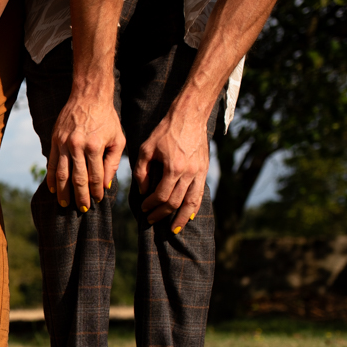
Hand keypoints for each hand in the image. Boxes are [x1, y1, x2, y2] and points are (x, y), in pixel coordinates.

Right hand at [47, 85, 124, 210]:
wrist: (89, 96)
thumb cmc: (107, 118)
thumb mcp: (118, 139)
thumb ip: (112, 163)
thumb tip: (106, 184)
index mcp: (95, 146)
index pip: (96, 176)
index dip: (97, 191)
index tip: (98, 200)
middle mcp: (77, 146)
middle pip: (78, 179)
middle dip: (80, 196)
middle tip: (83, 209)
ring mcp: (63, 144)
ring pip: (63, 174)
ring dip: (64, 192)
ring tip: (65, 204)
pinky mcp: (55, 140)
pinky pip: (52, 164)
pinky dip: (52, 178)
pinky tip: (54, 189)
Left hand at [134, 110, 209, 230]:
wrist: (189, 117)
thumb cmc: (164, 131)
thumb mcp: (146, 149)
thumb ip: (141, 171)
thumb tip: (143, 192)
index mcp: (173, 168)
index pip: (161, 195)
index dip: (150, 204)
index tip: (143, 208)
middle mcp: (189, 173)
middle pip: (175, 202)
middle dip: (162, 213)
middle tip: (151, 220)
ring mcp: (199, 172)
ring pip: (191, 202)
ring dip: (181, 217)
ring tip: (173, 229)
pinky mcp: (204, 170)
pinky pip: (200, 193)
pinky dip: (194, 207)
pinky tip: (188, 216)